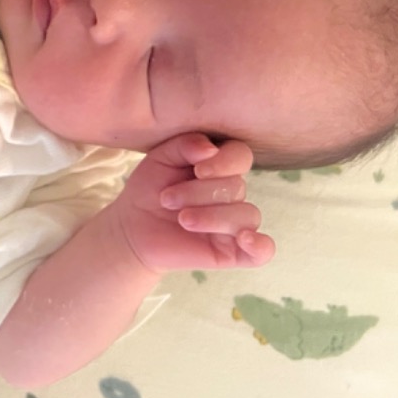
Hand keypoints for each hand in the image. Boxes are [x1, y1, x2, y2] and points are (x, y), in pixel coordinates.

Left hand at [110, 133, 275, 274]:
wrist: (133, 227)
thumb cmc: (150, 188)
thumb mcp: (160, 159)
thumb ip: (184, 146)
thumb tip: (210, 148)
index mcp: (221, 166)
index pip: (241, 155)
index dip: (225, 162)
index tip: (198, 170)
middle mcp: (234, 193)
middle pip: (236, 187)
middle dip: (198, 194)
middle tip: (167, 200)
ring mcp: (237, 223)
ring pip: (247, 216)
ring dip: (212, 217)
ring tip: (182, 220)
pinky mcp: (235, 251)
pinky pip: (264, 250)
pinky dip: (260, 246)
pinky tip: (244, 240)